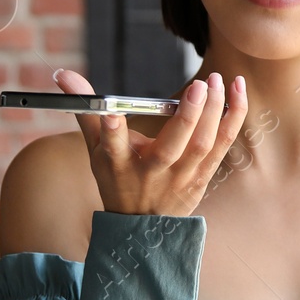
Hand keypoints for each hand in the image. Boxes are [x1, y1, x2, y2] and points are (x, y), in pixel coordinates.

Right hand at [55, 67, 247, 217]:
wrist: (143, 226)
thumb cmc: (118, 178)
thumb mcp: (95, 147)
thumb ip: (84, 106)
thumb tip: (62, 74)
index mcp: (119, 164)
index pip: (112, 147)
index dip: (111, 130)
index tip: (111, 114)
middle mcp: (151, 173)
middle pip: (170, 147)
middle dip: (187, 116)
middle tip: (200, 85)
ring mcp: (180, 178)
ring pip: (202, 146)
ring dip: (215, 112)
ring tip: (219, 81)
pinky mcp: (202, 176)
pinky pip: (222, 145)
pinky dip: (232, 118)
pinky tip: (237, 91)